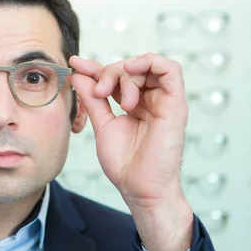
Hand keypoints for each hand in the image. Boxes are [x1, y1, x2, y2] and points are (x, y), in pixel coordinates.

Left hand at [69, 53, 193, 250]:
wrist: (139, 188)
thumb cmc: (124, 164)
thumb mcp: (102, 125)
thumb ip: (93, 99)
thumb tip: (78, 75)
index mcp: (135, 105)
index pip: (116, 77)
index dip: (95, 68)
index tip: (75, 64)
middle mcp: (151, 100)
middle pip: (130, 68)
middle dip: (108, 73)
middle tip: (98, 92)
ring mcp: (164, 101)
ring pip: (148, 65)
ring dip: (125, 72)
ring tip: (112, 94)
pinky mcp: (176, 104)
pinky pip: (171, 69)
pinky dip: (149, 62)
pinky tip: (131, 72)